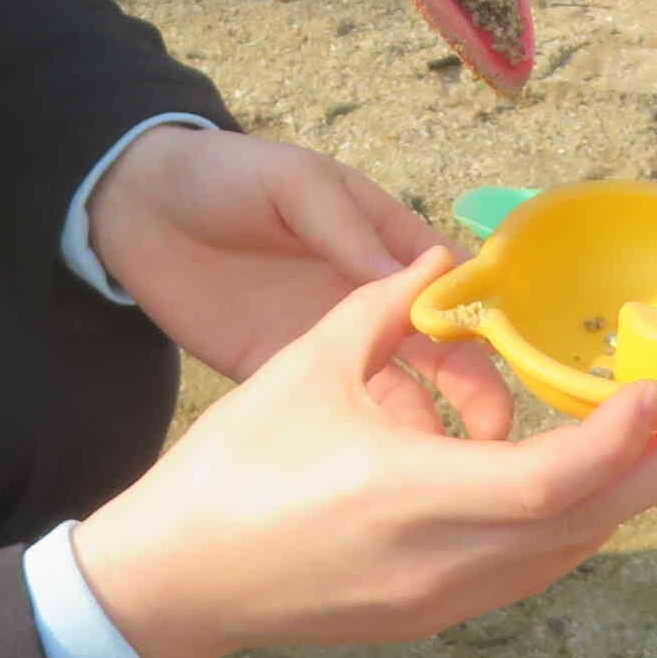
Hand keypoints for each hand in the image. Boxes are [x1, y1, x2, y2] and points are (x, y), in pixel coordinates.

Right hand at [72, 247, 656, 657]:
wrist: (177, 581)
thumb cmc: (232, 468)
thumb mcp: (303, 368)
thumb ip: (384, 309)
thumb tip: (447, 255)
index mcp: (403, 498)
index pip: (541, 485)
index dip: (610, 444)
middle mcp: (440, 564)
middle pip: (585, 527)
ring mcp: (443, 599)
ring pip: (568, 550)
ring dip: (634, 495)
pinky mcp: (436, 613)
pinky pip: (533, 564)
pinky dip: (579, 518)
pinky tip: (608, 478)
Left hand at [87, 127, 508, 436]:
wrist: (136, 210)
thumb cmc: (225, 177)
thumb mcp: (292, 183)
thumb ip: (346, 228)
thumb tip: (419, 279)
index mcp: (383, 243)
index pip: (456, 285)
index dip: (490, 320)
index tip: (520, 362)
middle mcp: (369, 300)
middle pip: (445, 353)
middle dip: (475, 390)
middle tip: (492, 433)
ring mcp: (329, 346)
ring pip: (401, 396)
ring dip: (428, 430)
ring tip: (448, 470)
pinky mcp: (283, 380)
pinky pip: (337, 420)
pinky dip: (366, 449)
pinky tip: (384, 479)